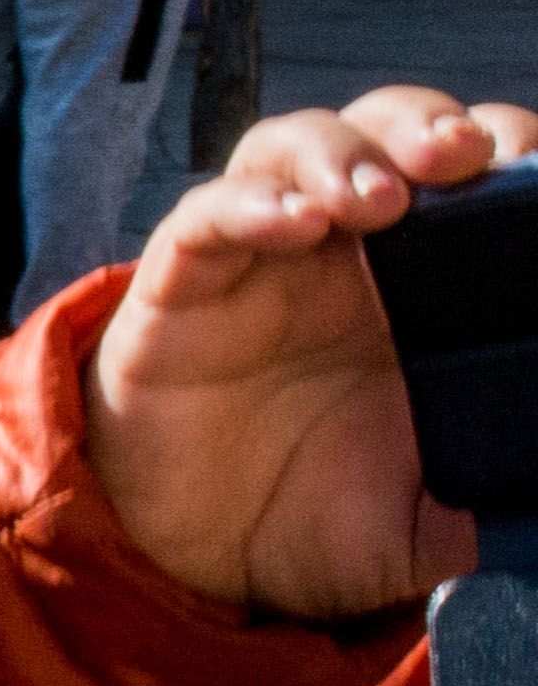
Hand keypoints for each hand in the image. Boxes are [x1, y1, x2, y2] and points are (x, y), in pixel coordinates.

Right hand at [88, 86, 537, 618]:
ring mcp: (260, 257)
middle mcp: (346, 250)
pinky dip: (247, 205)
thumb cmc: (321, 516)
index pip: (475, 178)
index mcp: (428, 284)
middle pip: (386, 130)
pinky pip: (205, 217)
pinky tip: (292, 223)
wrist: (196, 560)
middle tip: (463, 155)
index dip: (508, 151)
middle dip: (428, 124)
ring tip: (376, 199)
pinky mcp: (181, 284)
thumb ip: (498, 504)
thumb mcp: (435, 527)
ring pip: (294, 147)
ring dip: (341, 153)